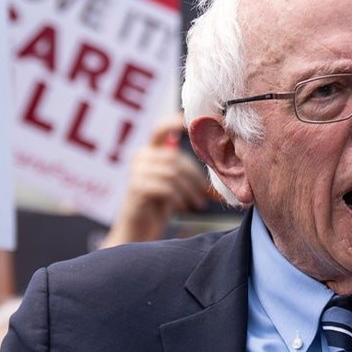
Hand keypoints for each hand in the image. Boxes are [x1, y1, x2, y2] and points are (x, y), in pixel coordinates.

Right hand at [101, 113, 209, 247]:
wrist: (138, 230)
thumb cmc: (159, 205)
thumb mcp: (173, 183)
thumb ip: (184, 169)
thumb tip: (215, 161)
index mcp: (150, 152)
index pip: (159, 130)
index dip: (173, 122)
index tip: (187, 121)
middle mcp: (140, 157)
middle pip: (174, 158)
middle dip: (194, 176)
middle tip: (204, 194)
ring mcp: (135, 172)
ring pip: (172, 174)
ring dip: (189, 191)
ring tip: (197, 204)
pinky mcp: (136, 188)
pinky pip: (165, 188)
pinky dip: (178, 198)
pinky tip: (182, 208)